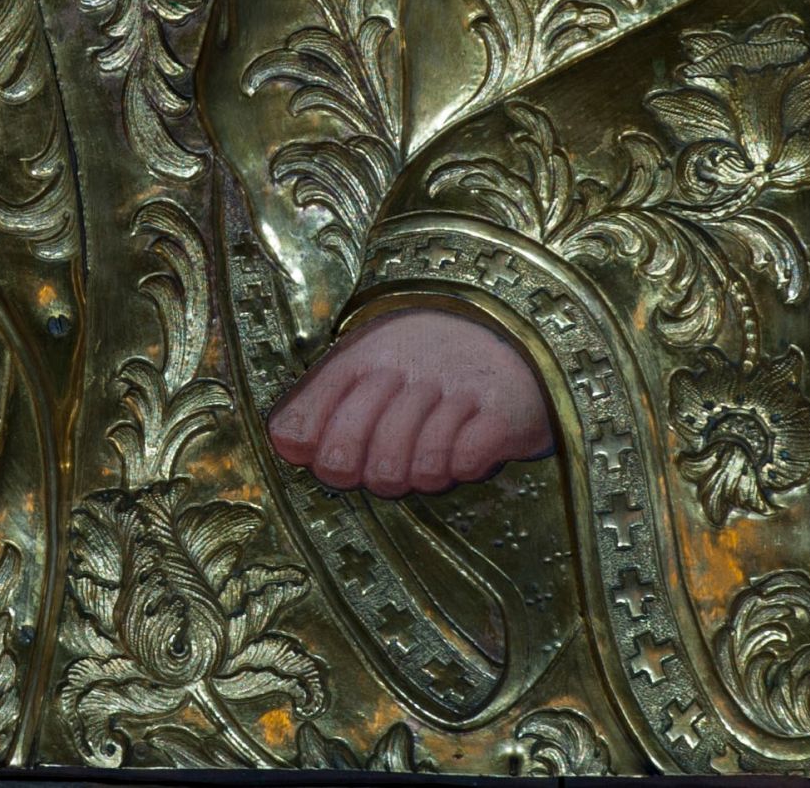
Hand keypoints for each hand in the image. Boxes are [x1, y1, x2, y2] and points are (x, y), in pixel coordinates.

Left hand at [267, 307, 554, 495]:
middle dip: (361, 475)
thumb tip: (284, 443)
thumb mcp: (375, 363)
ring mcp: (457, 387)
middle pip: (353, 454)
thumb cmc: (436, 361)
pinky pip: (463, 462)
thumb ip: (323, 401)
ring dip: (420, 474)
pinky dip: (462, 467)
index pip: (312, 416)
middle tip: (384, 469)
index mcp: (368, 354)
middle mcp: (409, 367)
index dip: (314, 451)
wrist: (525, 335)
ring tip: (431, 457)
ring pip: (410, 466)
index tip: (329, 461)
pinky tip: (467, 450)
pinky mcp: (503, 411)